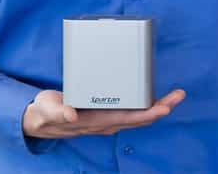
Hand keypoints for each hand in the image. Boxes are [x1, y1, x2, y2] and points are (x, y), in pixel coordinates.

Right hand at [22, 88, 185, 138]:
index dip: (147, 113)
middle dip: (160, 108)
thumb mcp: (47, 110)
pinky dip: (145, 104)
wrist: (39, 120)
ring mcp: (106, 119)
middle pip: (140, 118)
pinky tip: (152, 95)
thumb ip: (58, 112)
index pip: (127, 119)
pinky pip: (130, 110)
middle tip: (178, 95)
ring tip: (174, 95)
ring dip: (157, 106)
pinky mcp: (104, 112)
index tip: (163, 107)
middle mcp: (105, 122)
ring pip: (138, 115)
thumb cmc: (44, 114)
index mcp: (95, 122)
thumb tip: (72, 115)